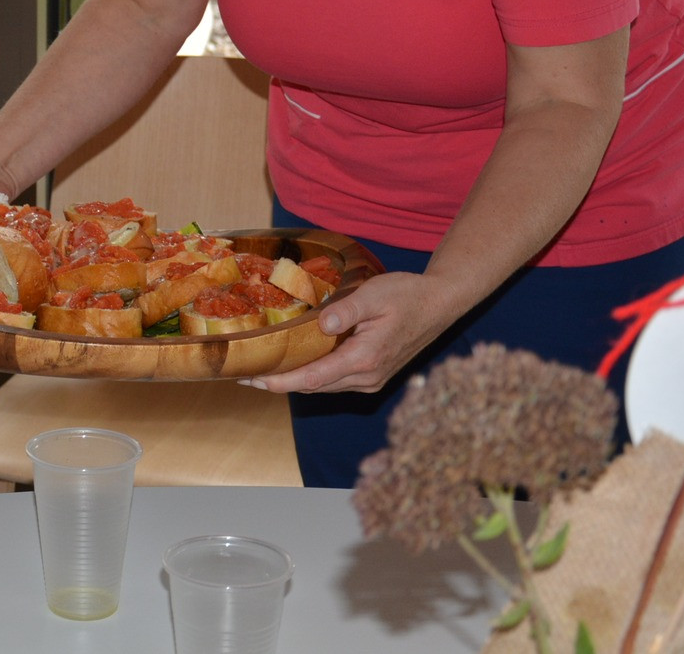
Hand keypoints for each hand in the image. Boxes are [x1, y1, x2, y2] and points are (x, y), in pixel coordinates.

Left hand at [245, 271, 467, 394]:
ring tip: (262, 371)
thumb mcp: (374, 295)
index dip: (281, 382)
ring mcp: (371, 379)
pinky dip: (312, 376)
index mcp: (365, 359)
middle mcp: (367, 377)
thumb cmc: (406, 295)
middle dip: (279, 383)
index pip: (313, 378)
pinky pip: (334, 381)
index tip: (253, 379)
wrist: (438, 304)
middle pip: (314, 387)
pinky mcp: (372, 375)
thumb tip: (321, 324)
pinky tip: (294, 365)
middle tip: (244, 374)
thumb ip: (347, 310)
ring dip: (294, 382)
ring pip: (324, 386)